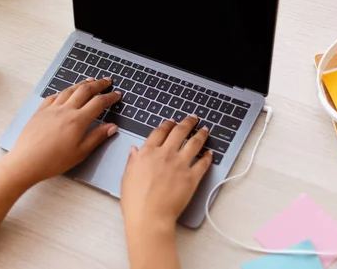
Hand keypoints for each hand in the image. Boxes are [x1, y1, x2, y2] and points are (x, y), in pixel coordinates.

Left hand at [8, 77, 120, 184]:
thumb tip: (112, 127)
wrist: (26, 162)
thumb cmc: (53, 161)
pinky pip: (54, 96)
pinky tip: (66, 92)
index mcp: (77, 120)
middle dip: (98, 84)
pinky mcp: (40, 111)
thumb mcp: (80, 152)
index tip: (117, 94)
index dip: (110, 97)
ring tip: (90, 80)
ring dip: (82, 83)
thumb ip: (97, 137)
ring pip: (69, 90)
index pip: (98, 103)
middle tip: (107, 81)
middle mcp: (65, 110)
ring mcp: (51, 109)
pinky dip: (63, 91)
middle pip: (85, 91)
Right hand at [121, 115, 212, 230]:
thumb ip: (133, 160)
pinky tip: (210, 153)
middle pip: (179, 132)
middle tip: (193, 118)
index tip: (172, 122)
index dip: (167, 124)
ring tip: (205, 129)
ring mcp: (180, 164)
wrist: (149, 217)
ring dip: (201, 134)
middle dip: (188, 122)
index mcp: (148, 152)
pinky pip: (203, 163)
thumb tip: (134, 150)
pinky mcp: (192, 177)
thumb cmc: (135, 201)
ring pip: (194, 143)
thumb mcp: (127, 176)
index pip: (160, 131)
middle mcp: (165, 154)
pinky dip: (208, 157)